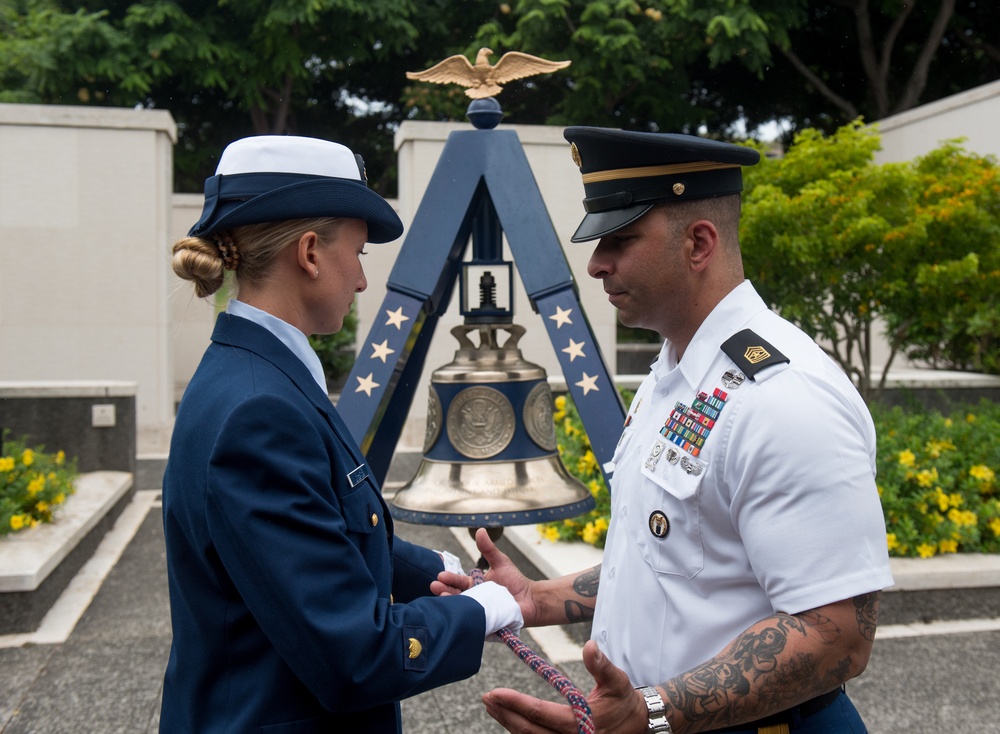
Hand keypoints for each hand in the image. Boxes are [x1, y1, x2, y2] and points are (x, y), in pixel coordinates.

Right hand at [431, 528, 538, 624]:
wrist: (531, 600)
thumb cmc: (515, 582)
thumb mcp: (500, 562)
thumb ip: (488, 549)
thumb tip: (480, 530)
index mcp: (473, 586)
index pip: (457, 582)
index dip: (449, 579)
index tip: (440, 575)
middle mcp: (473, 600)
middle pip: (455, 596)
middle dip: (443, 591)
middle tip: (435, 586)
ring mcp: (477, 613)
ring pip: (461, 609)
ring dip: (451, 604)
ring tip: (443, 598)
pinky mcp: (485, 624)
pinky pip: (473, 623)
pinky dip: (466, 620)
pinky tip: (459, 616)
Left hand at [483, 640, 649, 732]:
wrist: (638, 724)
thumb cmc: (625, 700)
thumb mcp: (617, 681)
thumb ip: (602, 665)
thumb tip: (589, 645)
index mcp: (580, 723)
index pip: (540, 713)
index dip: (515, 703)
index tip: (494, 692)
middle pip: (528, 730)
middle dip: (505, 714)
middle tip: (487, 697)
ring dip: (508, 722)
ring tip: (492, 706)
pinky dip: (520, 730)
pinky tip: (509, 718)